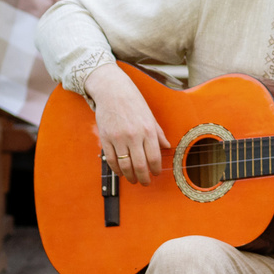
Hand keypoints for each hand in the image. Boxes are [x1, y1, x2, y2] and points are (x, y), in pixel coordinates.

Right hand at [86, 65, 168, 184]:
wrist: (112, 90)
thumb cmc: (133, 102)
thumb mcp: (150, 116)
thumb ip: (158, 133)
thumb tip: (167, 146)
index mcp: (148, 130)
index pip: (154, 157)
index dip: (155, 170)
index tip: (155, 174)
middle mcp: (134, 136)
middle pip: (140, 166)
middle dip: (144, 178)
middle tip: (145, 183)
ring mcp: (118, 138)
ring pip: (125, 166)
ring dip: (130, 177)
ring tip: (133, 180)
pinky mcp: (106, 138)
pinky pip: (111, 160)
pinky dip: (117, 169)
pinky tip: (121, 172)